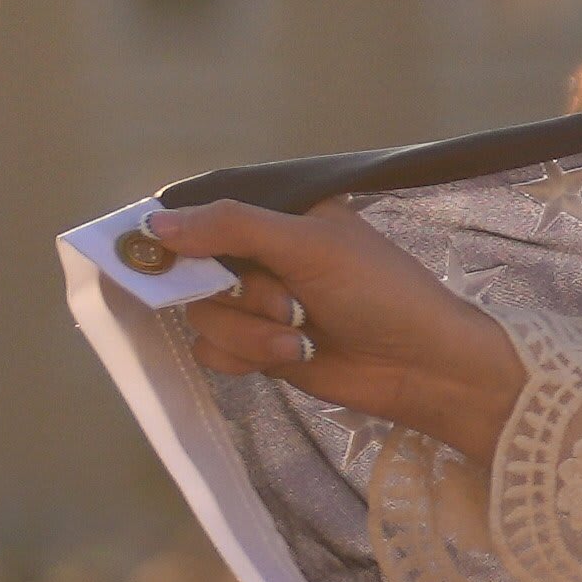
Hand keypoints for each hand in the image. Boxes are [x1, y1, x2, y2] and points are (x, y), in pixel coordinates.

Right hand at [131, 199, 530, 460]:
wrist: (426, 368)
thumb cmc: (381, 292)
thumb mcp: (309, 245)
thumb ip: (232, 227)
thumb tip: (155, 224)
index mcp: (279, 215)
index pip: (203, 213)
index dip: (177, 234)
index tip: (155, 251)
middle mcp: (263, 256)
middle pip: (192, 270)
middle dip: (233, 294)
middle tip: (283, 303)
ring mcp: (261, 305)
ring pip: (203, 316)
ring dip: (248, 332)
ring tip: (300, 336)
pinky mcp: (263, 349)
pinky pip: (215, 351)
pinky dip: (246, 356)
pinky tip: (294, 356)